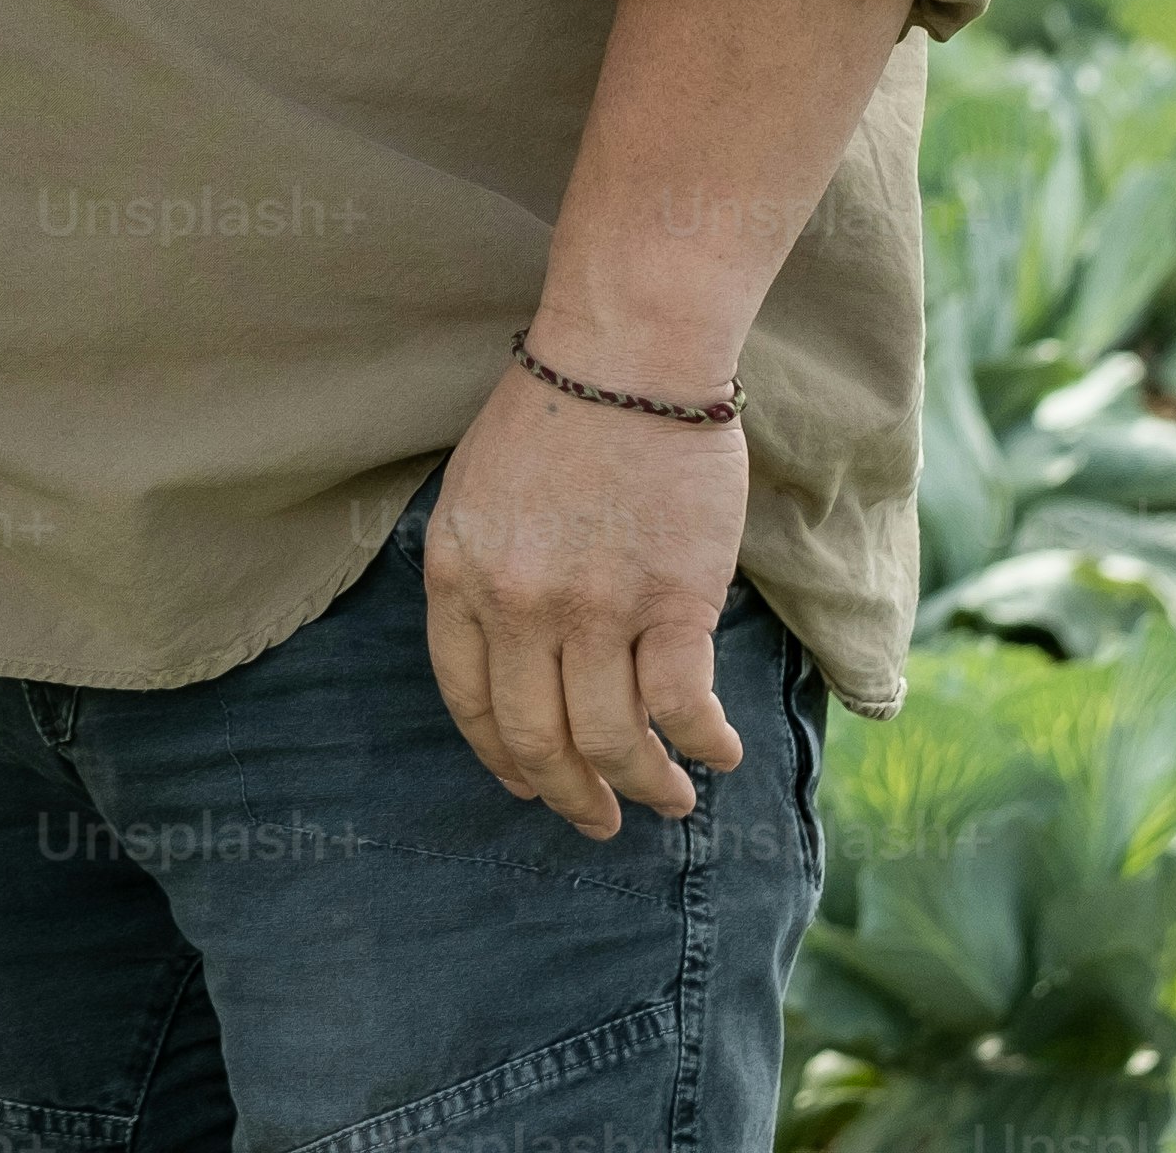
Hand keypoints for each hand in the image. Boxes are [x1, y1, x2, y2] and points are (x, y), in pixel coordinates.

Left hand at [420, 357, 754, 837]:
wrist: (628, 354)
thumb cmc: (559, 411)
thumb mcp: (476, 492)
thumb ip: (482, 571)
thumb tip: (505, 647)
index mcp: (458, 576)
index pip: (469, 701)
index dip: (502, 756)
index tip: (528, 783)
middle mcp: (517, 606)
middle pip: (537, 738)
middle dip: (570, 796)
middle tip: (598, 822)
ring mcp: (594, 609)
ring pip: (613, 740)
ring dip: (646, 787)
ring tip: (669, 801)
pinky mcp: (671, 602)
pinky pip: (681, 707)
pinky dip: (703, 744)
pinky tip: (718, 753)